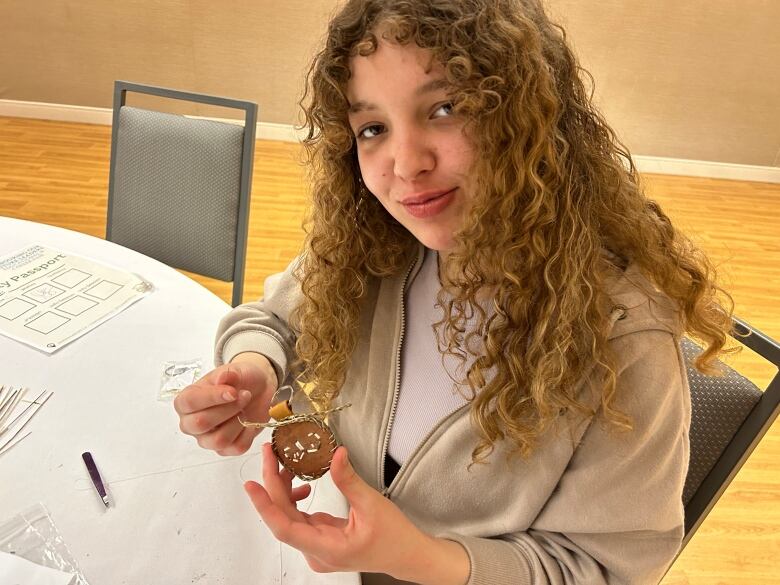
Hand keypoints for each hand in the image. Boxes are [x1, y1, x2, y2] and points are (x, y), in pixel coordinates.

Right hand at [173, 354, 276, 454]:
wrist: (258, 390)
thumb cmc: (239, 380)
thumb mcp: (235, 370)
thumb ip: (228, 374)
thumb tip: (222, 378)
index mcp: (186, 401)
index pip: (189, 403)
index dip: (212, 397)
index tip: (233, 391)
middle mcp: (191, 423)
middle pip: (201, 424)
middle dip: (228, 409)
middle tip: (244, 395)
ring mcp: (207, 439)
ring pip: (219, 440)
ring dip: (238, 422)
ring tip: (245, 408)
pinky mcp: (225, 449)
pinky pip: (237, 448)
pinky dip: (248, 433)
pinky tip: (250, 420)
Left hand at [244, 444, 469, 583]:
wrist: (407, 555)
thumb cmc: (394, 536)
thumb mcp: (372, 504)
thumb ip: (348, 480)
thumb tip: (335, 453)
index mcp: (327, 549)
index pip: (285, 528)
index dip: (266, 506)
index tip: (251, 485)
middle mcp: (316, 553)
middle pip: (284, 518)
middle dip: (273, 484)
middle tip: (269, 453)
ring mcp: (317, 549)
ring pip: (290, 517)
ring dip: (283, 490)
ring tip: (283, 462)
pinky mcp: (321, 540)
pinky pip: (299, 518)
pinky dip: (295, 499)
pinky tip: (302, 484)